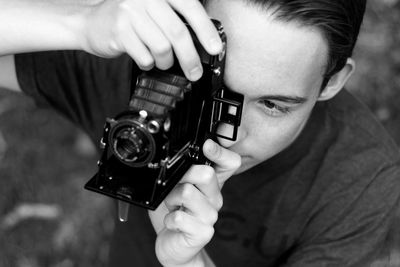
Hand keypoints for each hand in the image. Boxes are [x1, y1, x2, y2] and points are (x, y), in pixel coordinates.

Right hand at [83, 0, 222, 80]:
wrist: (91, 23)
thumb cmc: (128, 20)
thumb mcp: (153, 12)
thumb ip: (175, 19)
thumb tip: (204, 41)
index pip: (189, 7)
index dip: (205, 29)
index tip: (215, 48)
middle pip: (177, 32)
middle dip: (190, 58)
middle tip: (195, 72)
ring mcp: (130, 12)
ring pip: (162, 47)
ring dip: (166, 62)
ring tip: (163, 62)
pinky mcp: (119, 30)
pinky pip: (145, 56)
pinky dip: (149, 63)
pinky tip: (146, 59)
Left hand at [148, 139, 240, 265]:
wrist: (176, 246)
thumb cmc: (176, 213)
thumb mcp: (179, 187)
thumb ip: (183, 171)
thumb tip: (177, 156)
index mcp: (213, 183)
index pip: (230, 162)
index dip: (220, 152)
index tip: (206, 146)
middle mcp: (216, 198)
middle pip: (206, 173)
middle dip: (182, 177)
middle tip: (174, 188)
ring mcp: (211, 216)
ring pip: (187, 192)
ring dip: (171, 198)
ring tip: (172, 206)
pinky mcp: (203, 233)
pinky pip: (179, 218)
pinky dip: (168, 219)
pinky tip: (172, 223)